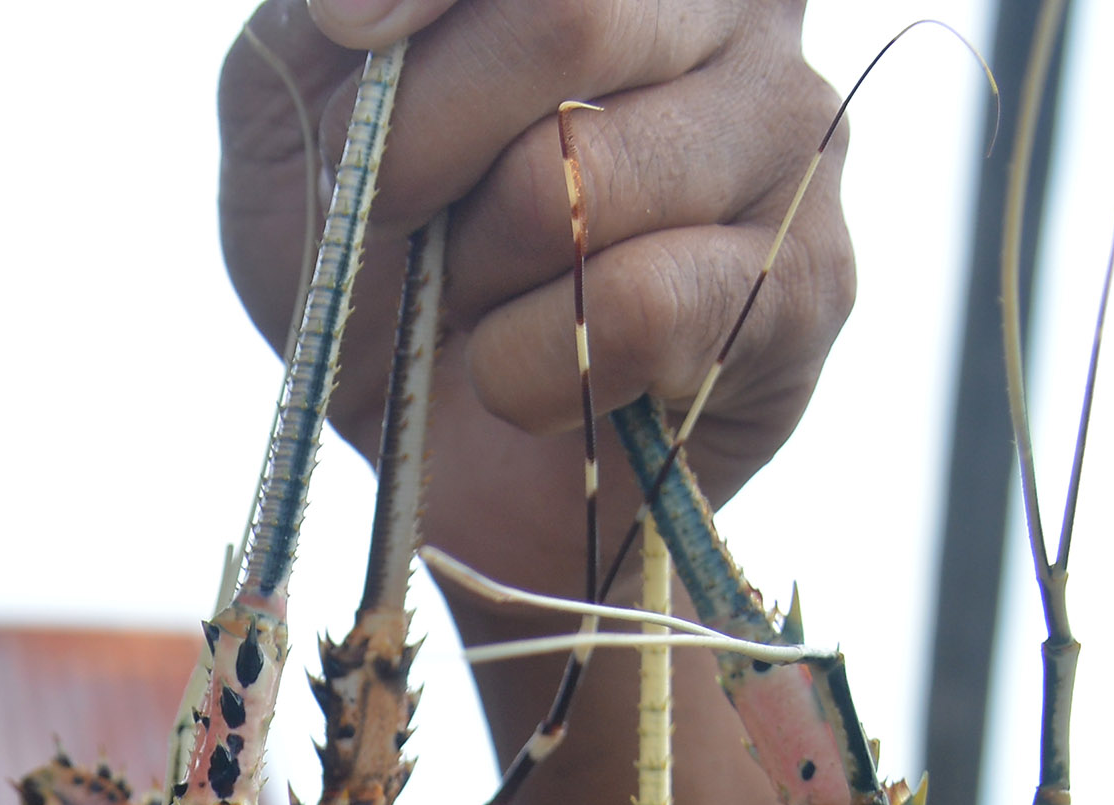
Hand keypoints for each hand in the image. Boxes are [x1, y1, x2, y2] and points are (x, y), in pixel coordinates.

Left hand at [220, 0, 853, 590]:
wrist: (436, 450)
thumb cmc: (384, 252)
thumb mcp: (303, 114)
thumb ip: (319, 24)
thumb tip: (355, 7)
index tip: (345, 36)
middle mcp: (740, 1)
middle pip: (570, 14)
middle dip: (425, 144)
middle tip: (393, 210)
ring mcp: (793, 127)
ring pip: (584, 178)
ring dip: (476, 271)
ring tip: (478, 298)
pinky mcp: (810, 274)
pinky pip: (639, 306)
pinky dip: (529, 366)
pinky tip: (530, 373)